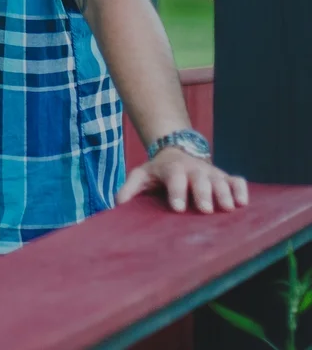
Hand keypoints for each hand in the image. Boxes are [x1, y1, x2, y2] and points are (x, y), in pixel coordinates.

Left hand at [117, 146, 248, 212]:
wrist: (175, 152)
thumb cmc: (158, 171)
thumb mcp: (142, 175)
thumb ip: (130, 188)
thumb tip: (118, 203)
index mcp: (172, 169)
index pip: (174, 178)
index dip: (176, 191)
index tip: (177, 207)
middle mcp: (193, 169)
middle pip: (200, 179)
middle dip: (203, 193)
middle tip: (205, 209)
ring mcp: (211, 173)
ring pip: (220, 180)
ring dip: (224, 193)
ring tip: (227, 208)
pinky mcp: (225, 177)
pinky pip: (237, 180)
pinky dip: (241, 189)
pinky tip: (243, 203)